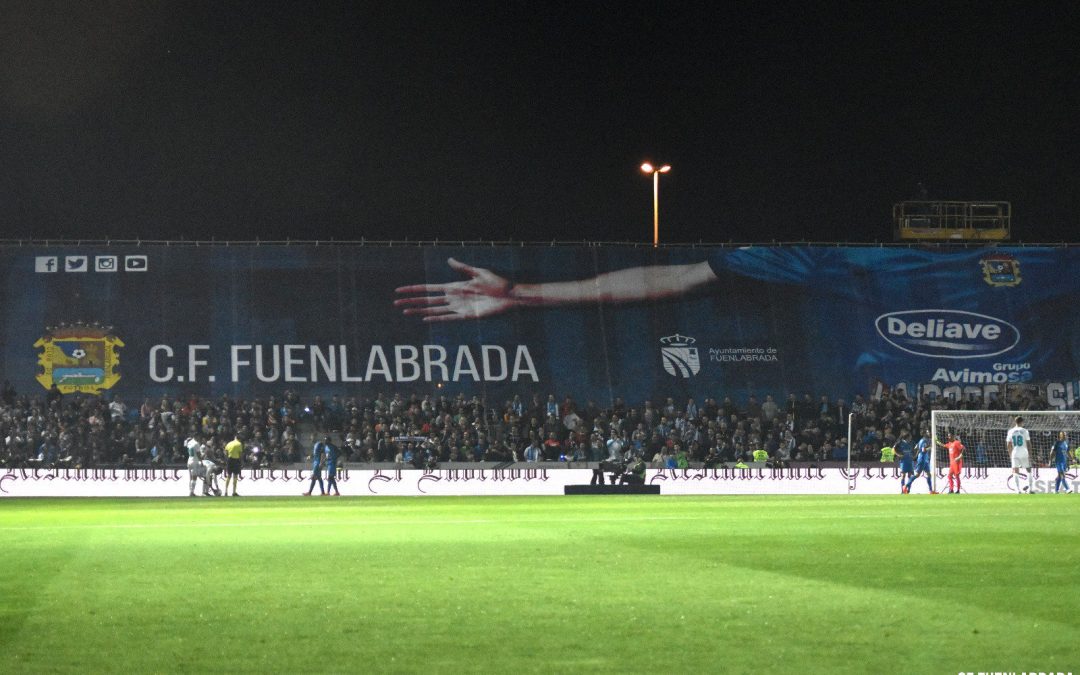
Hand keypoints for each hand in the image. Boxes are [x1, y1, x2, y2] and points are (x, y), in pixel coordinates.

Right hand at [394, 258, 516, 320]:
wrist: (510, 296)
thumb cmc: (498, 284)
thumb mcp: (479, 273)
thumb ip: (463, 268)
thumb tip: (448, 260)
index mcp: (454, 287)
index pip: (429, 289)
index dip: (414, 289)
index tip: (400, 290)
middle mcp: (453, 298)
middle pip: (427, 300)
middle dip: (411, 301)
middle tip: (395, 304)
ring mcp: (459, 308)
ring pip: (434, 310)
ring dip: (419, 310)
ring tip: (405, 312)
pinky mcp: (467, 316)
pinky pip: (448, 318)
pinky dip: (436, 318)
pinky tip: (425, 318)